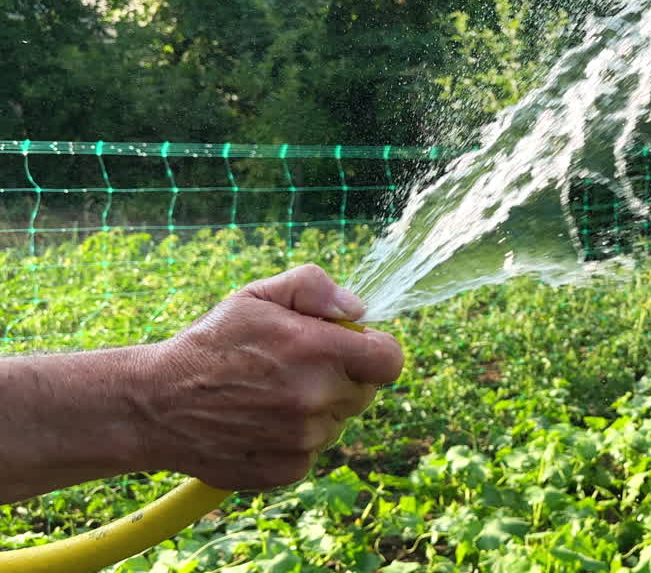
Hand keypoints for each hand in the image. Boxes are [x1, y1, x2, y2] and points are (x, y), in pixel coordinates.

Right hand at [135, 264, 403, 490]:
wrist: (156, 403)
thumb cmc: (212, 343)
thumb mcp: (257, 295)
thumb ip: (314, 287)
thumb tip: (359, 310)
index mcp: (316, 349)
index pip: (389, 360)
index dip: (377, 351)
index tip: (355, 347)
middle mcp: (315, 397)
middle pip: (366, 391)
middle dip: (343, 376)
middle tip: (299, 367)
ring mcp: (302, 437)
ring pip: (339, 421)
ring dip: (319, 408)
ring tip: (271, 393)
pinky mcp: (287, 468)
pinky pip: (313, 450)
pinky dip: (296, 438)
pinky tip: (261, 421)